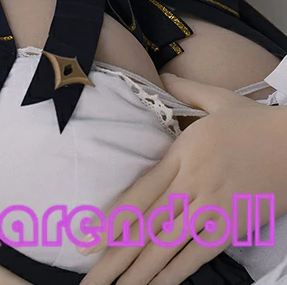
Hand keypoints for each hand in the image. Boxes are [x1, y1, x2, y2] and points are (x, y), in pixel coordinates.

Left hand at [75, 74, 286, 284]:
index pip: (138, 193)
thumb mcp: (217, 98)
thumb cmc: (256, 121)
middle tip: (89, 281)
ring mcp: (212, 207)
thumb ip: (185, 90)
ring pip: (168, 245)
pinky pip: (199, 254)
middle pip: (146, 226)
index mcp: (181, 153)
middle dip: (115, 256)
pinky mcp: (234, 225)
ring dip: (140, 272)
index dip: (111, 220)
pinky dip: (176, 273)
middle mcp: (191, 183)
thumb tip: (162, 77)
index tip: (86, 240)